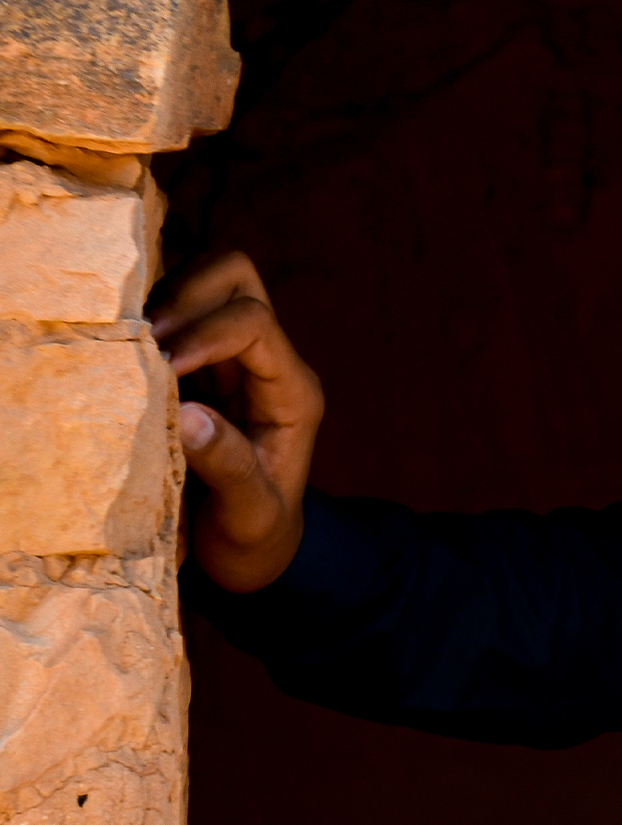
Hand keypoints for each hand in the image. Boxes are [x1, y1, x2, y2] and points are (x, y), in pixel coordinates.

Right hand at [148, 251, 324, 591]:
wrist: (253, 548)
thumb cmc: (256, 533)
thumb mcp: (250, 515)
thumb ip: (229, 468)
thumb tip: (188, 416)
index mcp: (293, 390)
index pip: (255, 323)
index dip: (205, 332)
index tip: (162, 364)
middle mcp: (269, 361)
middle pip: (238, 277)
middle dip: (186, 293)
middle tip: (143, 340)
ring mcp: (232, 357)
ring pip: (207, 281)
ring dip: (164, 298)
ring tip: (131, 342)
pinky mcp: (199, 364)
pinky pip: (175, 310)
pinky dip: (148, 315)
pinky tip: (126, 350)